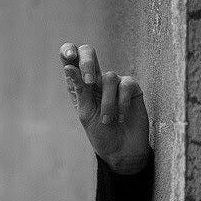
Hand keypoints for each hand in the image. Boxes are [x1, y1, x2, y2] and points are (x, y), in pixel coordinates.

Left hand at [59, 43, 150, 174]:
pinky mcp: (131, 88)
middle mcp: (95, 79)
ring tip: (108, 120)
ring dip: (107, 102)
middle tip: (89, 82)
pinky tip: (121, 117)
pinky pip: (125, 85)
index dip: (68, 50)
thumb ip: (80, 90)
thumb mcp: (86, 113)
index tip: (69, 57)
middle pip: (89, 52)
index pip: (71, 59)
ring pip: (109, 77)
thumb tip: (68, 66)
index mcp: (79, 85)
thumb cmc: (101, 134)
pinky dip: (121, 103)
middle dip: (87, 63)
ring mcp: (114, 82)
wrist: (122, 151)